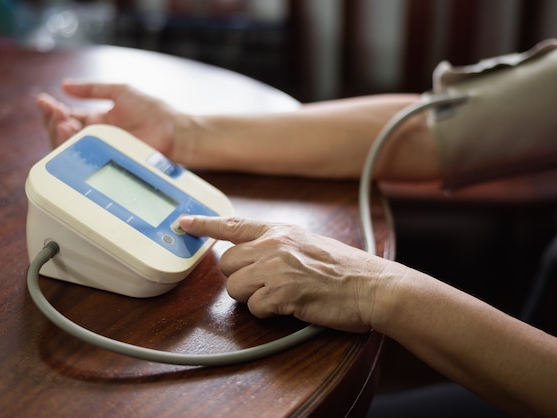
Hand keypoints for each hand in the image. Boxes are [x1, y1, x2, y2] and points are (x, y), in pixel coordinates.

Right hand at [36, 81, 193, 160]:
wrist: (174, 131)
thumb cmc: (153, 111)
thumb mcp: (120, 92)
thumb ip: (92, 90)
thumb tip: (64, 85)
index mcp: (96, 122)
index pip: (66, 117)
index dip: (51, 110)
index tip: (44, 100)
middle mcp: (96, 138)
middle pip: (62, 135)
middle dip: (52, 122)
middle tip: (54, 111)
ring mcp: (101, 151)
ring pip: (68, 149)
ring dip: (59, 134)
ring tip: (62, 122)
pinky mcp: (108, 163)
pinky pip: (84, 160)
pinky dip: (72, 148)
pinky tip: (70, 135)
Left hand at [179, 215, 391, 332]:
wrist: (372, 286)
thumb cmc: (345, 270)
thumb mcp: (307, 244)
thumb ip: (277, 245)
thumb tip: (251, 254)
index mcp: (279, 230)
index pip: (233, 225)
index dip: (204, 225)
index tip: (184, 223)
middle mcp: (274, 244)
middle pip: (227, 264)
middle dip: (239, 279)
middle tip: (265, 285)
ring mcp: (277, 267)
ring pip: (234, 288)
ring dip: (252, 298)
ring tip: (281, 297)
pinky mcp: (282, 293)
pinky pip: (254, 308)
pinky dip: (268, 314)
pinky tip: (290, 307)